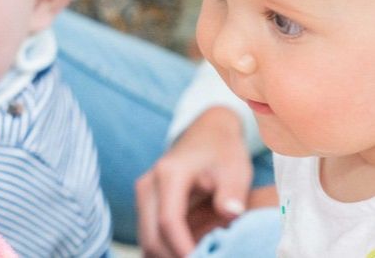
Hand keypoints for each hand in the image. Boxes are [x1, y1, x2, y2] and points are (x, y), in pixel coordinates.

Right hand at [136, 107, 252, 257]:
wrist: (208, 133)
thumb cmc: (222, 152)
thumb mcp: (235, 169)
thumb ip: (231, 193)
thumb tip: (230, 215)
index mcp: (169, 174)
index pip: (168, 222)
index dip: (184, 250)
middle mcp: (148, 185)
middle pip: (151, 237)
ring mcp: (144, 195)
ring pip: (147, 240)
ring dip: (169, 256)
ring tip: (199, 256)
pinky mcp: (146, 203)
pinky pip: (150, 236)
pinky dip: (167, 251)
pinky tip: (190, 253)